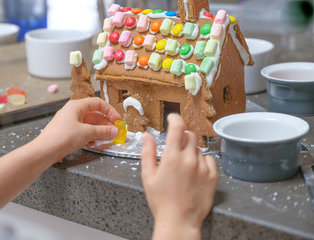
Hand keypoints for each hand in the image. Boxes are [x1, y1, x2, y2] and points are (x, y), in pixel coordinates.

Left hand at [37, 97, 119, 161]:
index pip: (98, 103)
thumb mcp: (87, 132)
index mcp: (77, 106)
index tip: (117, 120)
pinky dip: (92, 136)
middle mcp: (73, 112)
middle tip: (115, 132)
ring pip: (90, 124)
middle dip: (106, 123)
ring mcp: (71, 123)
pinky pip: (84, 132)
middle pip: (95, 114)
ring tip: (109, 138)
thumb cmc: (63, 136)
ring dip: (100, 131)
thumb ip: (103, 132)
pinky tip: (98, 143)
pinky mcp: (69, 134)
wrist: (45, 151)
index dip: (110, 111)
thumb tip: (115, 131)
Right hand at [141, 114, 217, 238]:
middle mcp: (189, 159)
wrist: (179, 221)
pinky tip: (194, 171)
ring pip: (199, 148)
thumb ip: (148, 152)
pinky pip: (210, 160)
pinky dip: (202, 161)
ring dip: (191, 151)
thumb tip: (147, 136)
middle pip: (190, 135)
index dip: (175, 118)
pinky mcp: (212, 176)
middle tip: (176, 148)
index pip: (177, 127)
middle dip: (182, 136)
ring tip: (183, 167)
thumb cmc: (161, 201)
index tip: (172, 118)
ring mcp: (203, 168)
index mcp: (172, 157)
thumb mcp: (148, 176)